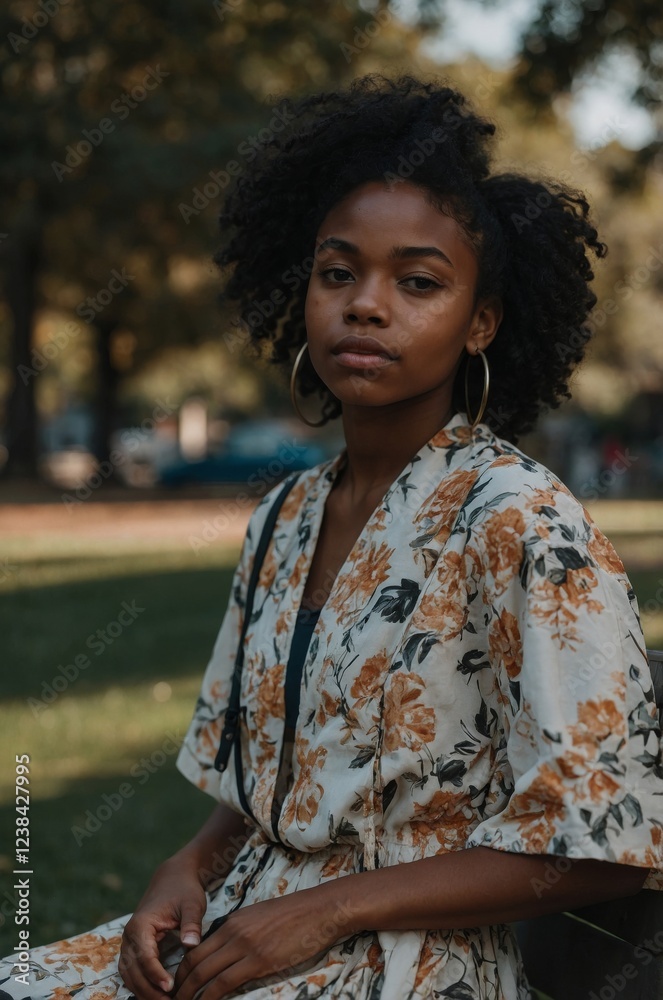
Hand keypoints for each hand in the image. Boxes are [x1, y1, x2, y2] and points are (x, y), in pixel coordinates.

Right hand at [119, 857, 207, 999]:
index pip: (145, 957)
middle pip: (134, 971)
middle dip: (149, 990)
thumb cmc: (184, 889)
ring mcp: (129, 943)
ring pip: (130, 975)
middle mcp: (129, 936)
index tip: (170, 988)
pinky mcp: (134, 947)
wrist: (173, 877)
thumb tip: (191, 944)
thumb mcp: (192, 903)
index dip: (156, 975)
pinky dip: (141, 984)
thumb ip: (191, 923)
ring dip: (144, 991)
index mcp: (141, 925)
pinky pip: (132, 971)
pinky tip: (157, 994)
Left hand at [172, 886, 354, 999]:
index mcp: (232, 922)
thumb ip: (241, 932)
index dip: (182, 972)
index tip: (176, 988)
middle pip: (194, 963)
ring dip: (190, 995)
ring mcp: (245, 947)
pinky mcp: (259, 961)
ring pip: (205, 975)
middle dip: (180, 987)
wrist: (319, 910)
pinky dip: (209, 998)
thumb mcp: (260, 918)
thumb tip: (227, 951)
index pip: (196, 949)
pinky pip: (224, 983)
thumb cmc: (295, 916)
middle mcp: (233, 933)